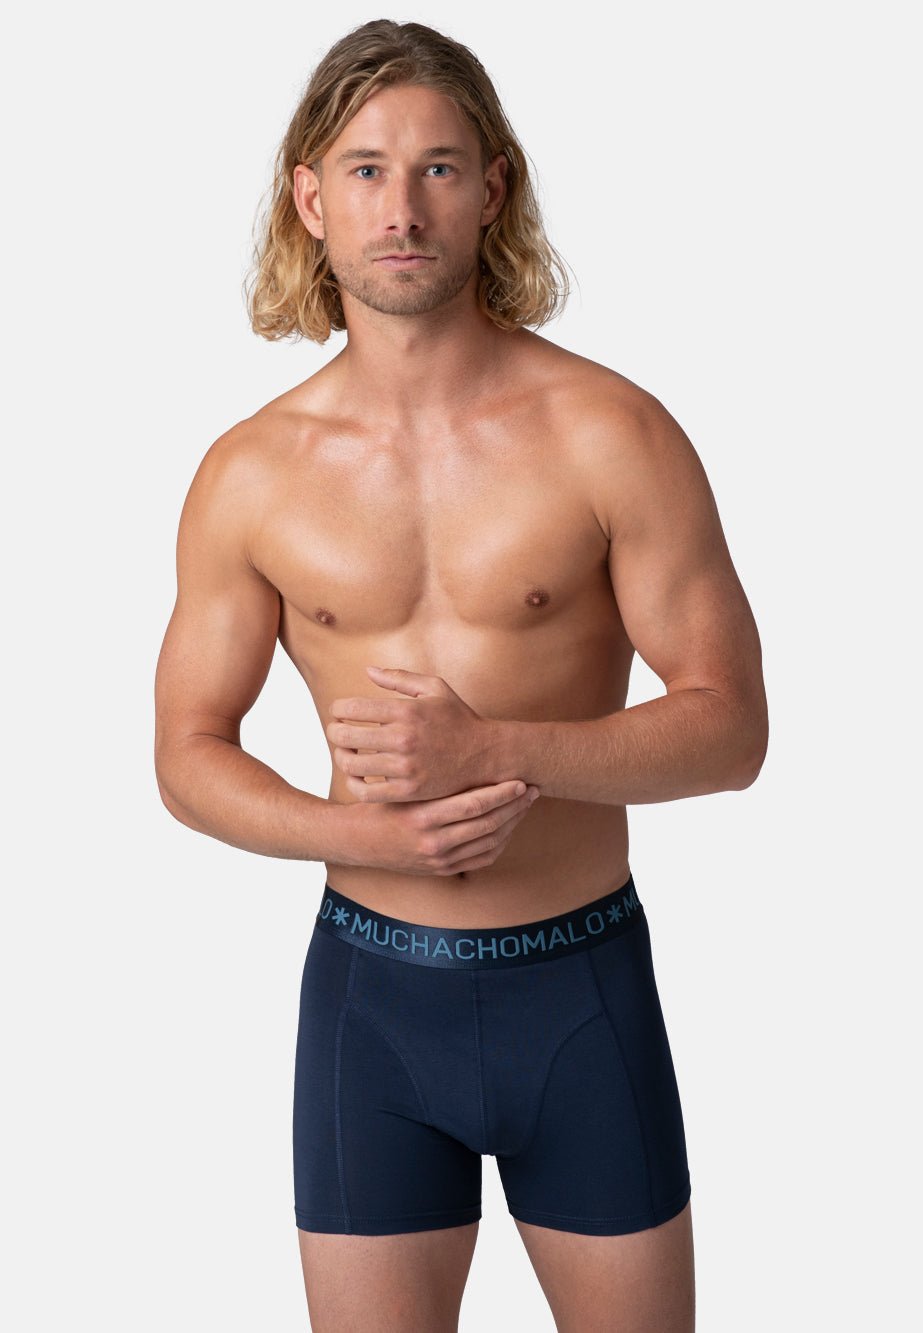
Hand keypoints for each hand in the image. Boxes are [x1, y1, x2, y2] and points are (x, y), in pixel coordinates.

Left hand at [326, 666, 500, 802]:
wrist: (486, 756)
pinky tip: (357, 776)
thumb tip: (368, 670)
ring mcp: (406, 767)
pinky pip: (366, 792)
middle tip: (337, 731)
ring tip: (347, 752)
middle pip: (345, 736)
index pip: (351, 708)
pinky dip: (353, 784)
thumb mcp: (435, 689)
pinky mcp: (408, 791)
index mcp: (407, 711)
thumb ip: (399, 677)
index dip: (338, 709)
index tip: (340, 712)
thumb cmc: (459, 718)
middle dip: (334, 732)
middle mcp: (404, 739)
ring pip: (351, 764)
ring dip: (341, 757)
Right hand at [343, 779, 540, 875]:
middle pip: (488, 824)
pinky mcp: (442, 870)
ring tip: (524, 805)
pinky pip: (482, 859)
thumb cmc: (382, 804)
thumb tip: (472, 755)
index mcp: (423, 817)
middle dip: (515, 806)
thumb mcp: (404, 787)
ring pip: (490, 842)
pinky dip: (500, 842)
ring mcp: (439, 860)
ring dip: (512, 823)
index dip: (502, 793)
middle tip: (532, 789)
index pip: (474, 805)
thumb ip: (434, 776)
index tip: (519, 779)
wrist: (358, 841)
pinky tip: (508, 826)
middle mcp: (433, 842)